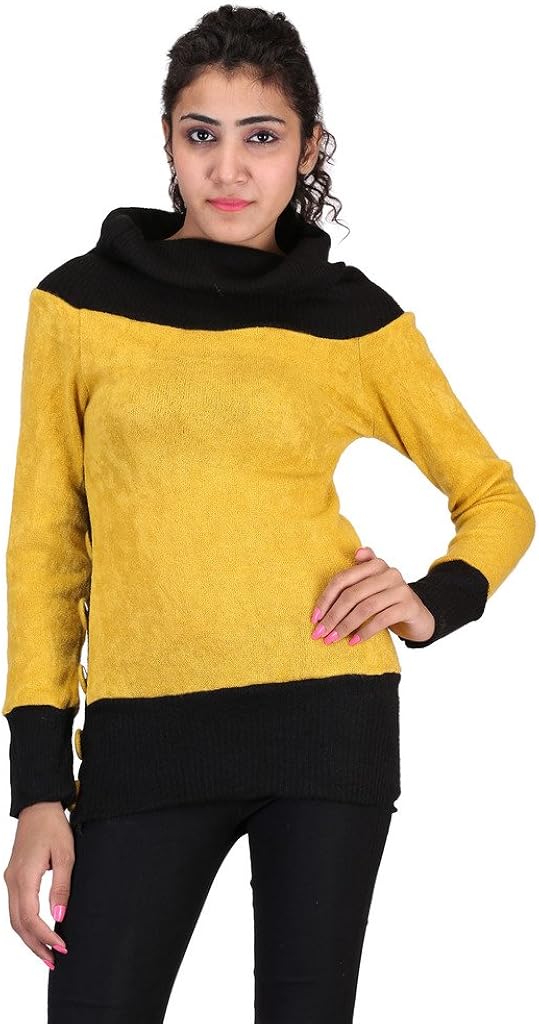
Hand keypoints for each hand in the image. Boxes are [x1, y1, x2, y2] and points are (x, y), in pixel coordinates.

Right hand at [3, 801, 72, 970]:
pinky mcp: (13, 878)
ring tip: (47, 953)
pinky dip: (26, 925)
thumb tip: (59, 915)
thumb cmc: (53, 827)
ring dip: (30, 939)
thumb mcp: (65, 854)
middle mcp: (12, 882)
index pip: (31, 919)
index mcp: (24, 878)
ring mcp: (10, 880)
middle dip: (36, 946)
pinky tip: (38, 932)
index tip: (62, 947)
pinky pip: (16, 908)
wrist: (38, 807)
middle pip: (19, 925)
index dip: (46, 937)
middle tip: (54, 961)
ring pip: (15, 919)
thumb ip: (61, 885)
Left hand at [310, 546, 435, 645]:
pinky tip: (353, 642)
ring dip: (345, 626)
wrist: (419, 617)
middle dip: (333, 616)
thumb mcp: (373, 585)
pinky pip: (381, 619)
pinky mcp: (409, 606)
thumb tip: (356, 552)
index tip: (314, 618)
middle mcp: (389, 573)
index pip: (343, 579)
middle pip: (352, 594)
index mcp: (376, 565)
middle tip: (320, 633)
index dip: (326, 598)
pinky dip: (364, 632)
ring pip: (365, 608)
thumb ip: (361, 570)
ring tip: (333, 639)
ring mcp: (400, 589)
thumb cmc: (388, 601)